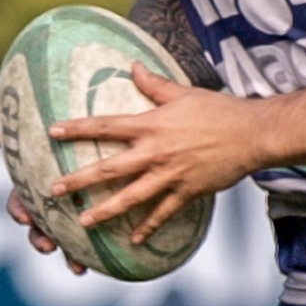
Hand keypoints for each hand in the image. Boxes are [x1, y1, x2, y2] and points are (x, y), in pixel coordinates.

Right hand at [0, 122, 88, 273]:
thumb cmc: (58, 138)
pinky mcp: (92, 222)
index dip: (19, 212)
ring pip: (64, 243)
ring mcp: (69, 218)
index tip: (24, 218)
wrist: (97, 141)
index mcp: (31, 190)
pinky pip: (89, 244)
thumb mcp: (33, 135)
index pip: (18, 205)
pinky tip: (97, 265)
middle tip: (47, 247)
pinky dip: (91, 256)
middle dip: (40, 240)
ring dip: (68, 257)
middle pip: (38, 230)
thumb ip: (5, 136)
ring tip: (76, 267)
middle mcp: (47, 208)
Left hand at [48, 65, 257, 241]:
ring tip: (84, 222)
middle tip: (54, 190)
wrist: (252, 133)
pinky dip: (148, 227)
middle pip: (109, 169)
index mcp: (151, 125)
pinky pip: (162, 213)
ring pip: (130, 197)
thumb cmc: (219, 110)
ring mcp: (170, 175)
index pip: (105, 126)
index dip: (77, 129)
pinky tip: (134, 240)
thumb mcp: (183, 93)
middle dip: (79, 180)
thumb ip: (154, 84)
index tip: (53, 132)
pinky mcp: (187, 191)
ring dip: (105, 211)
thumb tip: (132, 66)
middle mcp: (155, 152)